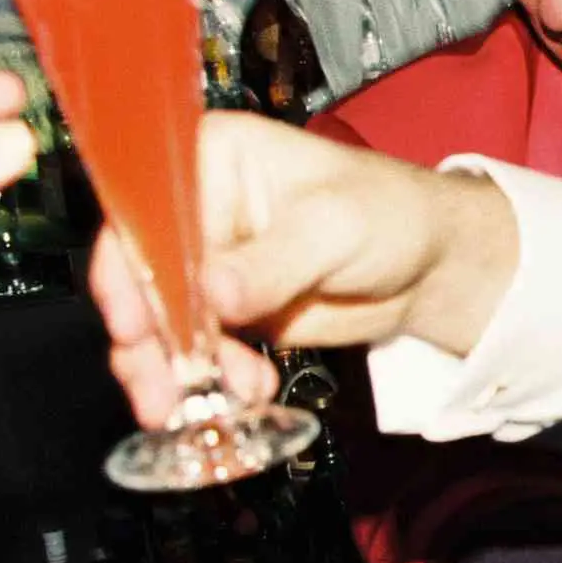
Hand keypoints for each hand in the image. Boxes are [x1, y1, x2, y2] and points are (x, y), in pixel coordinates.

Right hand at [92, 111, 516, 424]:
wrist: (431, 264)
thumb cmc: (391, 213)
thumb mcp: (336, 227)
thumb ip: (274, 262)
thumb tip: (215, 295)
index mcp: (212, 156)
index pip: (148, 209)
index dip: (130, 266)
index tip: (133, 320)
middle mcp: (198, 208)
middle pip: (143, 274)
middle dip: (149, 337)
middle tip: (163, 388)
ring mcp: (208, 264)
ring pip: (162, 321)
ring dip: (173, 371)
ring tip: (194, 407)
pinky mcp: (225, 313)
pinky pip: (197, 351)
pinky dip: (212, 380)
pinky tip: (247, 392)